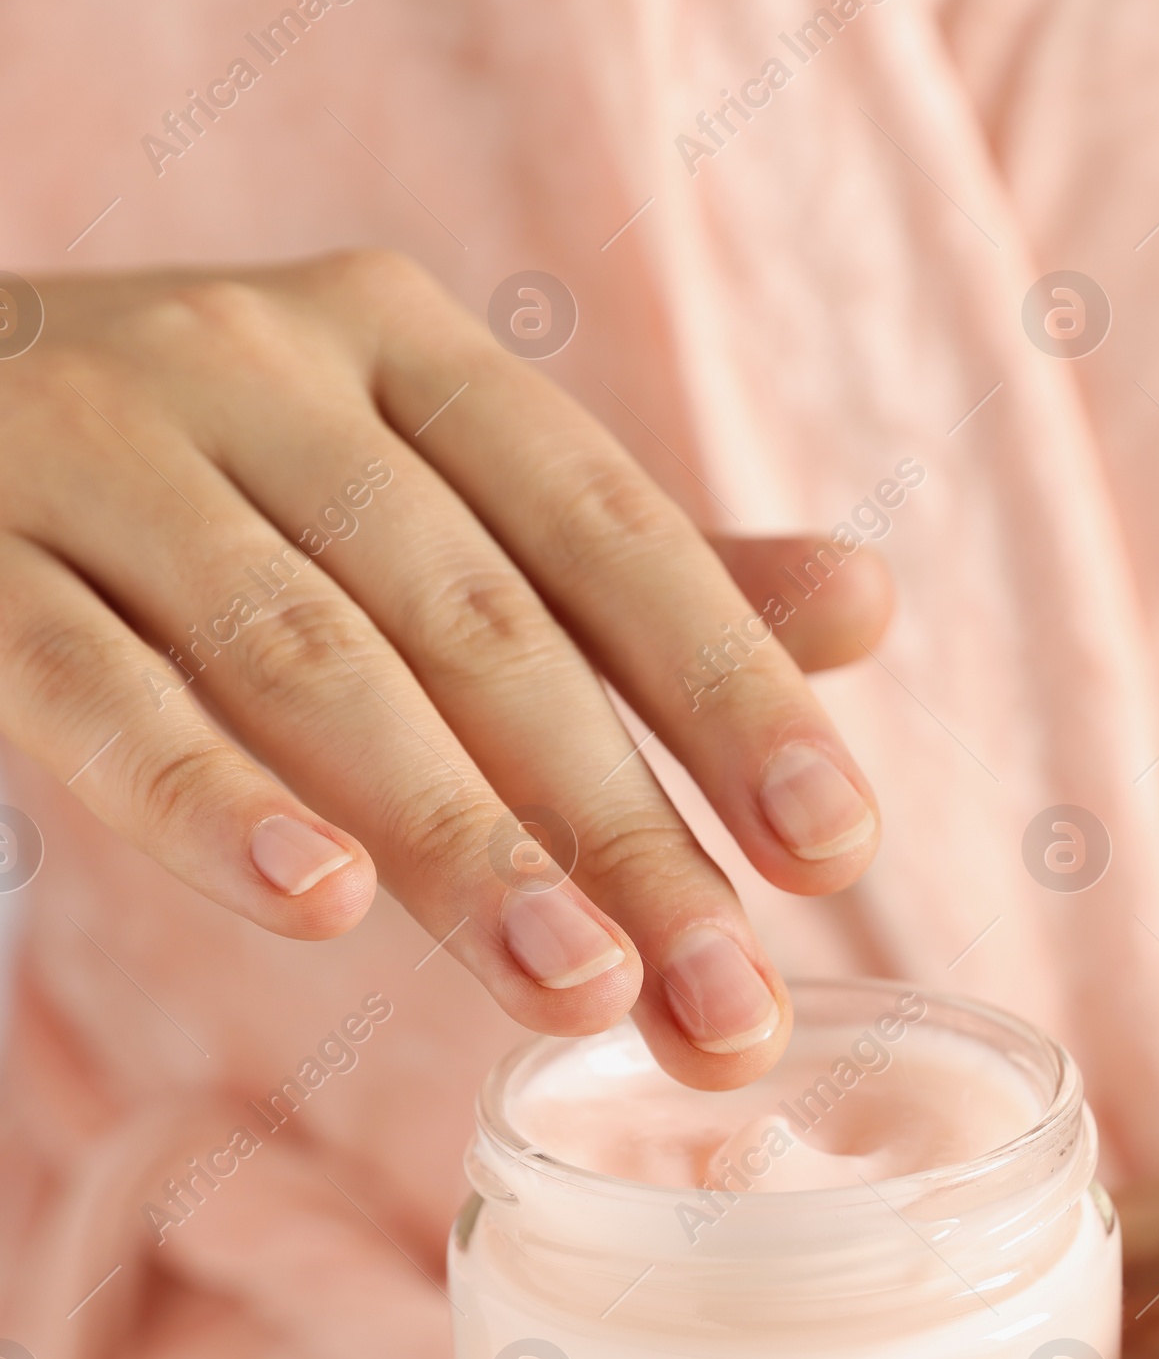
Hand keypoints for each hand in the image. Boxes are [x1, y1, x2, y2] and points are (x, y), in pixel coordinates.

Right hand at [0, 254, 887, 1082]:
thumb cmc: (208, 485)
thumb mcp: (418, 492)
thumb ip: (617, 568)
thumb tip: (866, 606)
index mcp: (402, 355)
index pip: (605, 532)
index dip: (728, 686)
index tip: (834, 844)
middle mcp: (261, 375)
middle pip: (478, 622)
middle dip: (620, 824)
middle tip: (725, 1003)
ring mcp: (100, 455)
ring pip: (306, 662)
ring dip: (457, 837)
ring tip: (576, 988)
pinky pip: (92, 687)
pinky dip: (207, 796)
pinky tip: (318, 902)